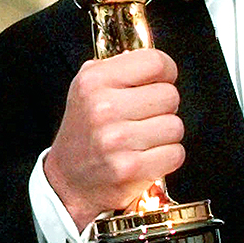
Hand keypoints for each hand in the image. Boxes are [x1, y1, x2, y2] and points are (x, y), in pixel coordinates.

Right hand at [43, 49, 184, 231]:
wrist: (68, 180)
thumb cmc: (84, 132)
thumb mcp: (87, 88)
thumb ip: (118, 67)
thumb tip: (155, 62)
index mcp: (94, 81)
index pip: (155, 62)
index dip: (165, 71)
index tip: (159, 81)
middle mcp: (104, 108)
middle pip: (170, 95)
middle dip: (163, 106)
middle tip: (145, 116)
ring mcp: (117, 140)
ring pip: (175, 126)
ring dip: (166, 134)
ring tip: (144, 138)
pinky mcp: (130, 168)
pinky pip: (175, 154)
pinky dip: (167, 157)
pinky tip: (147, 155)